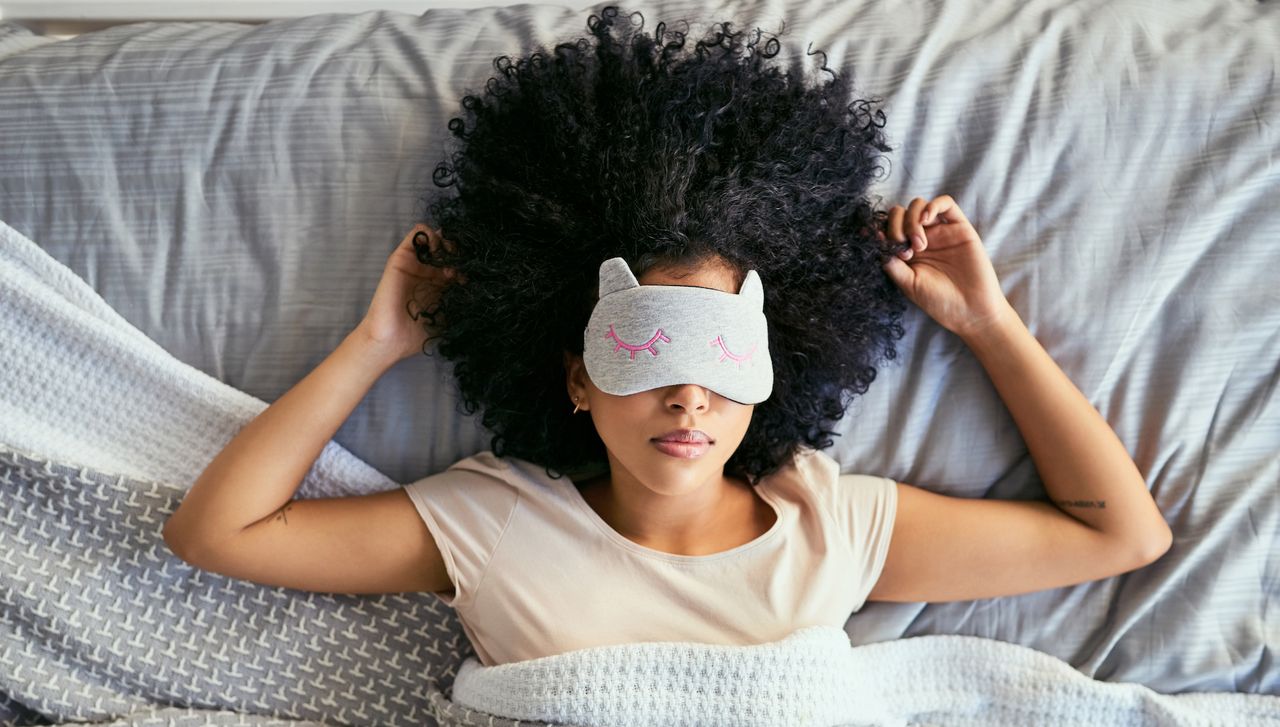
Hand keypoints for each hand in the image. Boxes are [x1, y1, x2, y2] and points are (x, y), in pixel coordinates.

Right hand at [357, 224, 464, 361]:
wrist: (392, 339)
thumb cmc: (419, 333)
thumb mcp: (449, 317)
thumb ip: (462, 302)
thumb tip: (482, 289)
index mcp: (441, 285)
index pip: (459, 264)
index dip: (469, 264)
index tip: (474, 273)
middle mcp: (429, 272)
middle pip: (448, 249)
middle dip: (459, 250)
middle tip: (464, 261)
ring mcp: (415, 264)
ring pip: (434, 238)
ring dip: (446, 241)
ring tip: (450, 254)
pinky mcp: (401, 258)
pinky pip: (416, 235)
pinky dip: (428, 233)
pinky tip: (436, 246)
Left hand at [881, 195, 1013, 338]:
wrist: (971, 311)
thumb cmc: (938, 301)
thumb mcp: (907, 283)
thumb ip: (891, 262)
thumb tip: (875, 237)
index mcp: (905, 251)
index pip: (887, 228)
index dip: (877, 228)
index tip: (870, 237)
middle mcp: (921, 238)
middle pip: (900, 214)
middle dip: (896, 226)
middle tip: (904, 251)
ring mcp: (940, 231)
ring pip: (918, 205)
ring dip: (912, 219)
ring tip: (919, 245)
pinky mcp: (960, 227)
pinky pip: (946, 203)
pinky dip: (932, 205)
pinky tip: (926, 219)